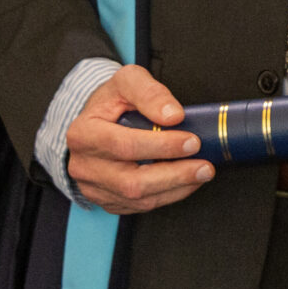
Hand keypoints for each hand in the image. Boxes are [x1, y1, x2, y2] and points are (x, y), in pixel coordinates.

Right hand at [63, 62, 213, 213]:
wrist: (95, 122)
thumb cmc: (111, 102)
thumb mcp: (127, 81)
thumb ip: (149, 92)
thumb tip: (173, 115)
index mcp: (83, 134)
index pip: (124, 145)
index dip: (161, 146)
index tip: (191, 141)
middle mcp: (84, 166)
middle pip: (131, 182)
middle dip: (174, 175)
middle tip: (204, 165)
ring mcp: (94, 188)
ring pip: (138, 199)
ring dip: (176, 188)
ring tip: (202, 173)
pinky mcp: (107, 201)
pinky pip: (140, 207)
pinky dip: (168, 196)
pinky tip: (186, 182)